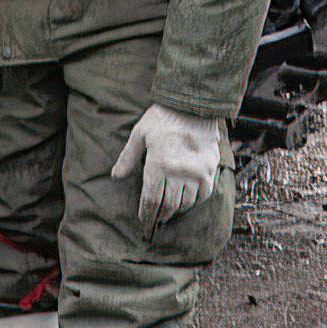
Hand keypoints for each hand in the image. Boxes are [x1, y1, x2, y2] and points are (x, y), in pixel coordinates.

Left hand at [106, 103, 225, 223]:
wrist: (194, 105)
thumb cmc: (162, 118)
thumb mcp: (139, 134)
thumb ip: (127, 157)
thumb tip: (116, 176)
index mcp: (158, 165)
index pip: (151, 199)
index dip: (146, 214)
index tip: (144, 222)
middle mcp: (178, 172)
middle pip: (168, 205)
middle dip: (160, 216)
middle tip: (155, 222)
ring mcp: (196, 172)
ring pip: (186, 202)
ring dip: (176, 210)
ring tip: (170, 212)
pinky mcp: (210, 169)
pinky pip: (204, 194)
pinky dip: (195, 202)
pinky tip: (188, 202)